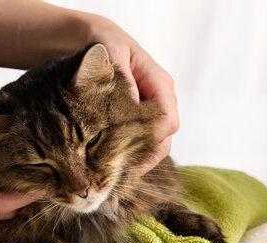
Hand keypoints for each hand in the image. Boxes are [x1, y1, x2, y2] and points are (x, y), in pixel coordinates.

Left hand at [87, 17, 178, 171]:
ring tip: (118, 176)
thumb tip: (132, 107)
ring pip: (158, 143)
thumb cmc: (104, 46)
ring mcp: (155, 108)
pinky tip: (118, 166)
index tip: (124, 158)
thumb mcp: (110, 56)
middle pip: (165, 137)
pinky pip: (148, 141)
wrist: (99, 43)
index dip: (150, 142)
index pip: (166, 120)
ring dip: (141, 160)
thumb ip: (123, 81)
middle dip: (145, 157)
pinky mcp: (144, 117)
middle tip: (120, 176)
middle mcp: (162, 97)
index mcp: (159, 82)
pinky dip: (135, 155)